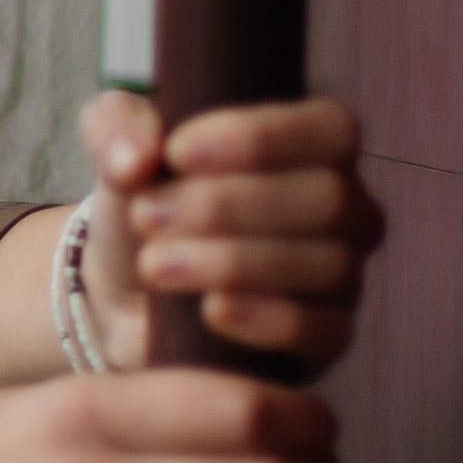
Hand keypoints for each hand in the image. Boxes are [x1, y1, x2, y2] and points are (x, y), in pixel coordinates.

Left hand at [77, 89, 382, 375]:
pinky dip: (265, 320)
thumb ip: (116, 127)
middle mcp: (346, 206)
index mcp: (316, 142)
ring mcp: (344, 274)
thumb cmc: (144, 199)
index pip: (329, 128)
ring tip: (153, 263)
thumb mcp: (117, 145)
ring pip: (325, 265)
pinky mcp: (328, 335)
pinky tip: (210, 311)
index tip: (176, 152)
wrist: (125, 288)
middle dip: (227, 206)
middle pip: (327, 199)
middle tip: (147, 216)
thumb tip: (136, 157)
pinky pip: (322, 330)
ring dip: (229, 262)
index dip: (258, 138)